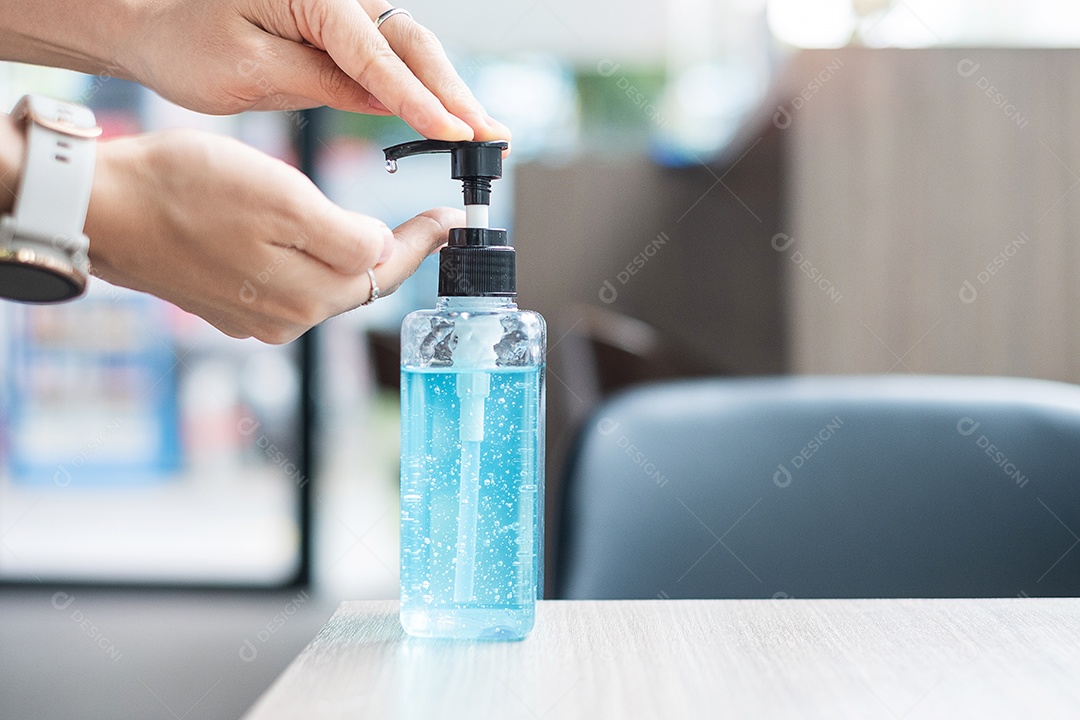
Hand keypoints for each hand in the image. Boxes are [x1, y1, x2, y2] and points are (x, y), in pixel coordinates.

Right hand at [85, 128, 460, 343]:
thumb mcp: (283, 201)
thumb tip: (380, 251)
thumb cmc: (186, 192)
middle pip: (359, 284)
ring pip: (326, 288)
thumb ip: (343, 237)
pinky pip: (289, 288)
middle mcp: (288, 319)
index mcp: (309, 296)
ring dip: (350, 260)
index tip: (450, 220)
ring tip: (370, 229)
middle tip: (425, 224)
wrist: (104, 211)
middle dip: (394, 253)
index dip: (422, 240)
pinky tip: (309, 245)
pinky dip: (310, 265)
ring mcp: (256, 319)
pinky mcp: (229, 308)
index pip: (385, 269)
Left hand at [123, 0, 508, 142]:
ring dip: (448, 93)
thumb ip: (323, 80)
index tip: (453, 133)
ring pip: (411, 50)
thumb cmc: (190, 45)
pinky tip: (448, 119)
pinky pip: (391, 60)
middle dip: (454, 93)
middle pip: (411, 43)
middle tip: (492, 134)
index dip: (417, 98)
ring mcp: (345, 10)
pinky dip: (421, 91)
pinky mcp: (343, 32)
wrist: (160, 29)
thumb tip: (386, 101)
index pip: (375, 53)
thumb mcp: (251, 69)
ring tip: (484, 132)